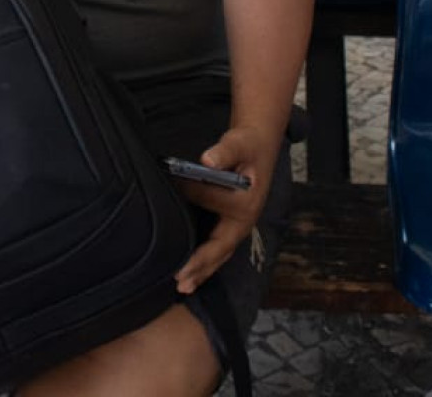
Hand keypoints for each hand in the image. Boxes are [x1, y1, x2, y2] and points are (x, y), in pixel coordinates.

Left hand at [171, 124, 279, 295]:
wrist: (258, 146)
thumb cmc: (247, 145)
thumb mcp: (238, 143)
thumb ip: (225, 152)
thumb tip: (207, 160)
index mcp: (246, 203)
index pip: (215, 210)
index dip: (194, 207)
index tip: (173, 219)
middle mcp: (245, 221)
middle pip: (221, 248)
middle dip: (201, 265)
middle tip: (180, 282)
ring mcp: (239, 227)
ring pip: (220, 254)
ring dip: (203, 271)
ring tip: (184, 288)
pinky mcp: (232, 226)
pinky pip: (219, 249)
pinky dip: (206, 264)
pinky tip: (192, 276)